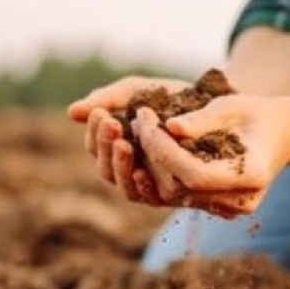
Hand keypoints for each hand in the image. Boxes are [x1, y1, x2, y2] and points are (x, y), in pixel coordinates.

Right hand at [67, 76, 190, 204]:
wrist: (218, 104)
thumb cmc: (174, 97)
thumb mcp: (138, 91)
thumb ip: (108, 99)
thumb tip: (71, 112)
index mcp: (118, 146)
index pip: (96, 147)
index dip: (95, 133)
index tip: (101, 113)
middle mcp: (132, 169)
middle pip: (106, 169)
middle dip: (106, 146)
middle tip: (112, 124)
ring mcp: (151, 184)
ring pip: (125, 187)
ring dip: (121, 166)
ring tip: (124, 144)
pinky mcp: (174, 195)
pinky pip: (152, 197)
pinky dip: (143, 186)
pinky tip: (142, 171)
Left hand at [130, 94, 289, 218]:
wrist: (280, 134)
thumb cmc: (257, 114)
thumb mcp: (233, 106)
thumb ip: (202, 119)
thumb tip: (169, 127)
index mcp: (252, 176)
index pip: (194, 174)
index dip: (164, 150)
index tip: (146, 120)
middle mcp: (241, 201)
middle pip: (179, 189)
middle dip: (152, 153)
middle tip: (138, 120)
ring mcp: (228, 208)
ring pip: (172, 196)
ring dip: (149, 164)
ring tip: (141, 129)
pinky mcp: (214, 207)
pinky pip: (178, 195)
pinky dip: (159, 172)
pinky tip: (149, 147)